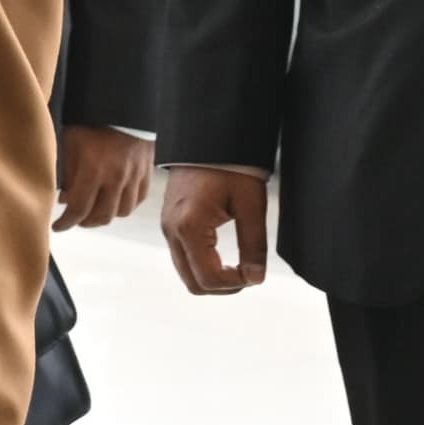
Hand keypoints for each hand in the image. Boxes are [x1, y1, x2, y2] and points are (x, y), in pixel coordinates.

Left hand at [55, 124, 154, 231]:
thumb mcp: (69, 141)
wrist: (122, 104)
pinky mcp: (146, 172)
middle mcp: (116, 177)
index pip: (79, 209)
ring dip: (105, 216)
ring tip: (93, 211)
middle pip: (101, 216)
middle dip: (84, 222)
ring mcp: (134, 176)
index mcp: (93, 170)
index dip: (66, 222)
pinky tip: (113, 202)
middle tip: (74, 219)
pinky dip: (124, 206)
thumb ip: (66, 171)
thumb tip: (64, 196)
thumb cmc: (91, 120)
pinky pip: (138, 200)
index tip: (58, 226)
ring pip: (121, 211)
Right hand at [160, 165, 268, 294]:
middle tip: (249, 275)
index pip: (209, 278)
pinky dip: (203, 265)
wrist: (209, 138)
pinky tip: (223, 255)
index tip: (256, 274)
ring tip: (239, 266)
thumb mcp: (250, 205)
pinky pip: (183, 258)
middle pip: (193, 283)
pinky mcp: (170, 223)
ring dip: (213, 278)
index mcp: (189, 226)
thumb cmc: (231, 166)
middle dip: (224, 286)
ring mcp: (167, 227)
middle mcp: (171, 231)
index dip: (237, 284)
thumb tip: (256, 278)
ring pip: (186, 273)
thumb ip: (254, 245)